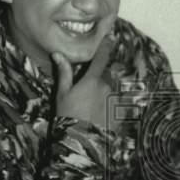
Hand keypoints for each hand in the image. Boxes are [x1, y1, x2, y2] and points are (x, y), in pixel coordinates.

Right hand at [52, 17, 131, 132]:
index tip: (110, 37)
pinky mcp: (121, 112)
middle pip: (108, 73)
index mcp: (93, 80)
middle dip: (103, 75)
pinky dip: (117, 102)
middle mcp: (107, 86)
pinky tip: (105, 111)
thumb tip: (58, 53)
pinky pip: (121, 101)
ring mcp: (116, 99)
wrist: (82, 142)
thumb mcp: (62, 94)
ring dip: (109, 89)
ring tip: (97, 102)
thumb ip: (64, 72)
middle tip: (92, 86)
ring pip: (115, 87)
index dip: (106, 45)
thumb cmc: (68, 117)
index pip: (102, 57)